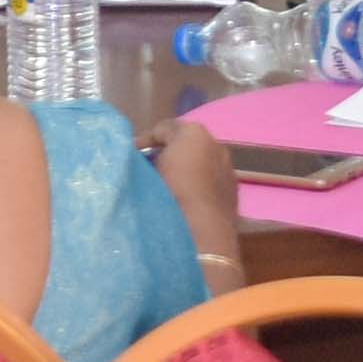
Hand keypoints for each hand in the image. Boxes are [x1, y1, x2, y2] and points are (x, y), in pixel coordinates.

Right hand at [148, 116, 248, 275]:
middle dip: (166, 155)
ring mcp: (228, 170)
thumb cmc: (170, 192)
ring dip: (183, 172)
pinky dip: (197, 188)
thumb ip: (144, 152)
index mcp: (194, 133)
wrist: (202, 232)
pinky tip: (184, 203)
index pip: (164, 129)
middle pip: (184, 146)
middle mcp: (216, 145)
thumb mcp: (147, 166)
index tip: (129, 157)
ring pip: (198, 165)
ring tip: (164, 189)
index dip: (144, 141)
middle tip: (146, 171)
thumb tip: (142, 154)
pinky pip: (209, 185)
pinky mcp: (233, 195)